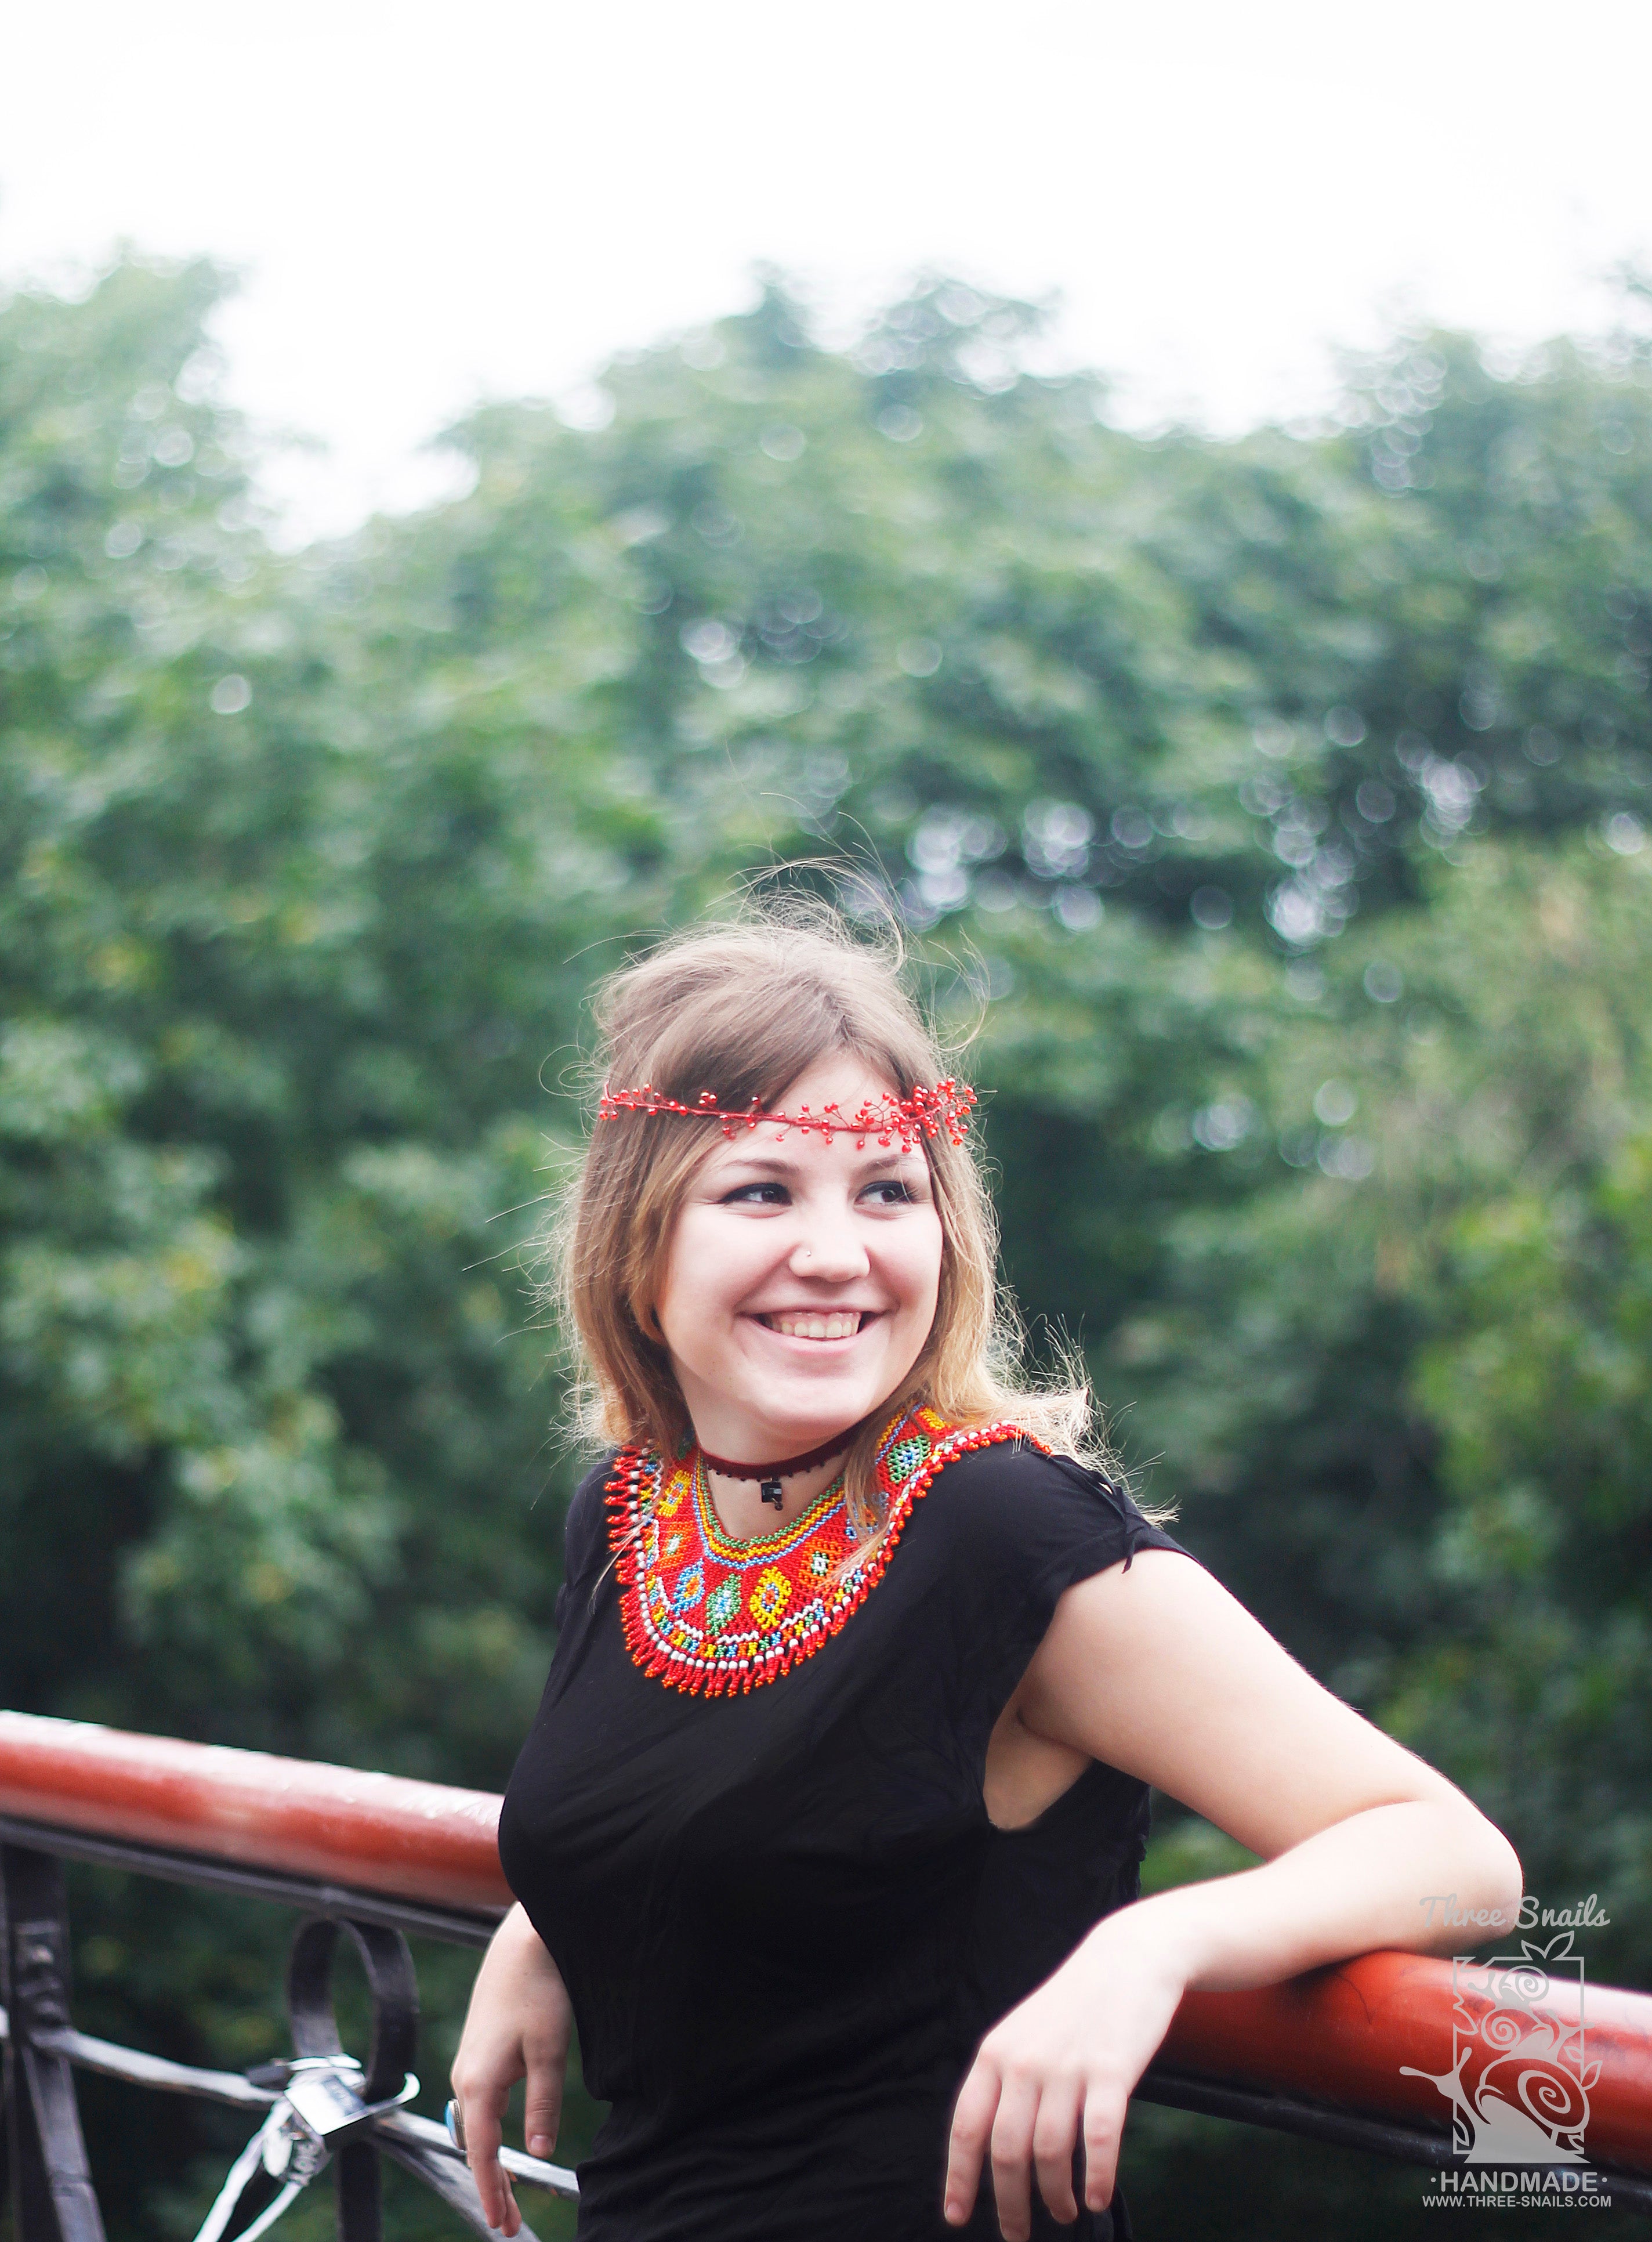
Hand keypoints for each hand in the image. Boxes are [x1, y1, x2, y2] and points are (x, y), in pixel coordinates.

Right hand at [450, 1905, 574, 2234]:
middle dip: (493, 2186)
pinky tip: (505, 2147)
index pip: (482, 2154)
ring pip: (476, 2128)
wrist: (523, 1942)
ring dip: (491, 2162)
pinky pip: (480, 2108)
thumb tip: (541, 2153)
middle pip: (475, 2146)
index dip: (492, 2191)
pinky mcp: (479, 2053)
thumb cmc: (538, 1990)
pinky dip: (490, 2135)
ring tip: (512, 2196)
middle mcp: (465, 2078)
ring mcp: (469, 2065)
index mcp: (479, 2083)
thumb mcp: (549, 2050)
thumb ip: (543, 2104)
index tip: (501, 2225)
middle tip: (511, 2224)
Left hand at [942, 1913, 1186, 2239]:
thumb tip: (990, 2146)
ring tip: (1062, 2212)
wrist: (1126, 1958)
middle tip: (1020, 2233)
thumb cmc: (1074, 2004)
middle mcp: (1024, 2061)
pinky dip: (1097, 2178)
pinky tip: (1098, 2197)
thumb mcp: (1023, 2032)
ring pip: (1050, 2152)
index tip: (958, 2216)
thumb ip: (1005, 2080)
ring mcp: (1067, 2066)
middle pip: (1006, 2151)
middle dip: (1010, 2203)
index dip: (960, 2177)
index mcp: (995, 2053)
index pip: (966, 2126)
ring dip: (1054, 2195)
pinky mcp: (1111, 2071)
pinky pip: (1099, 2140)